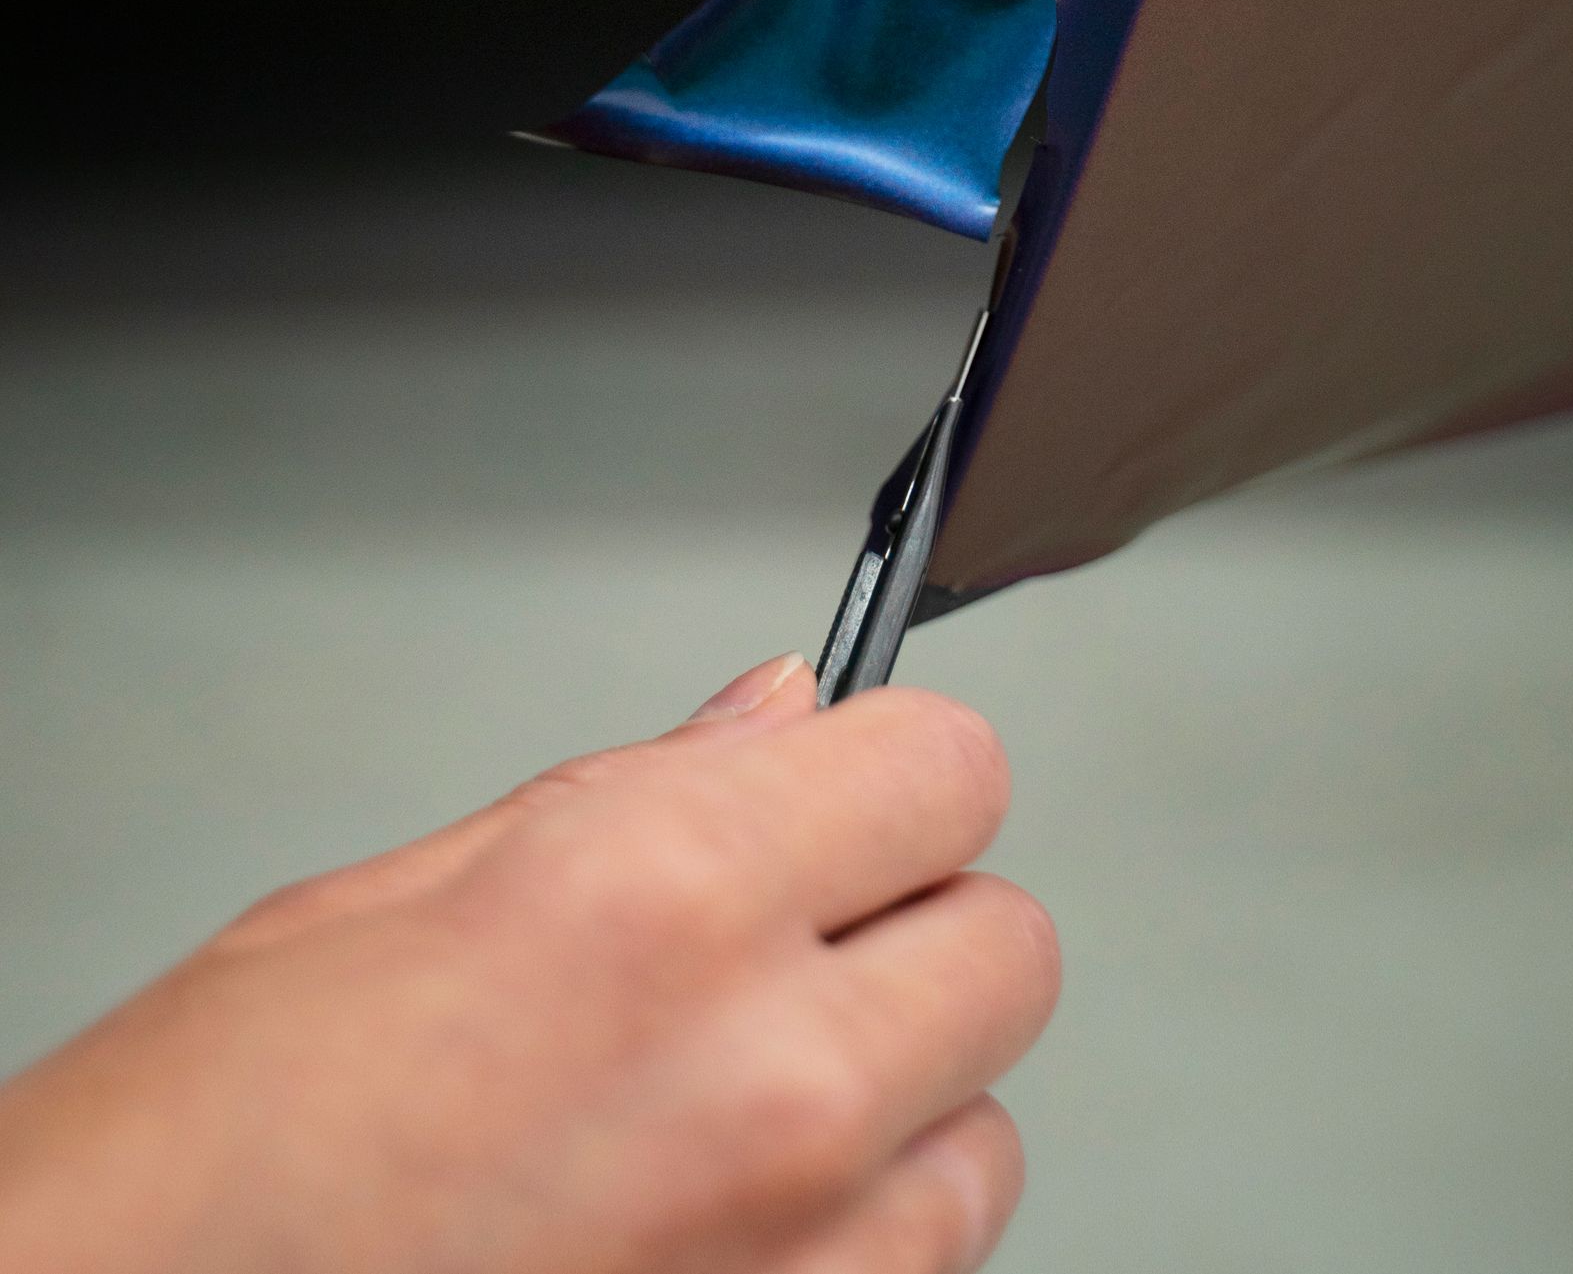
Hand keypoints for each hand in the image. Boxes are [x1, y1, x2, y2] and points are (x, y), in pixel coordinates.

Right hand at [0, 656, 1057, 1273]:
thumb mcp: (388, 902)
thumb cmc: (197, 1169)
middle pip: (1011, 948)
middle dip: (915, 931)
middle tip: (793, 953)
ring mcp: (799, 1262)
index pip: (949, 768)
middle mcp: (763, 1079)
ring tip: (735, 1115)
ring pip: (987, 1139)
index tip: (858, 795)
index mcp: (657, 899)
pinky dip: (857, 1250)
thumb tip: (775, 718)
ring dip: (900, 1111)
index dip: (897, 773)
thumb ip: (631, 796)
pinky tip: (726, 1226)